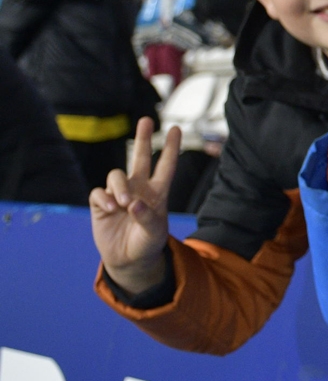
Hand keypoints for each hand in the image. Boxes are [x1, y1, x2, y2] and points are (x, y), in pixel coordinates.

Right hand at [91, 118, 179, 294]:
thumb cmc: (147, 244)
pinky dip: (103, 197)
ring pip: (116, 175)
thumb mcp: (154, 233)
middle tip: (146, 120)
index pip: (166, 165)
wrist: (129, 260)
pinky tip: (109, 208)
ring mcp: (118, 194)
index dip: (171, 147)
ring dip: (119, 186)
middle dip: (142, 138)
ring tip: (122, 203)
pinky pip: (98, 192)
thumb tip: (132, 202)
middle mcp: (138, 188)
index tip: (176, 128)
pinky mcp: (100, 204)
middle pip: (140, 157)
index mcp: (157, 192)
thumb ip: (147, 217)